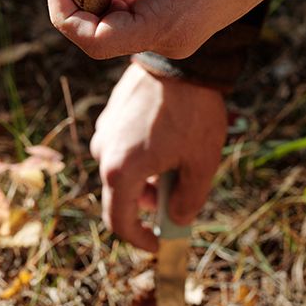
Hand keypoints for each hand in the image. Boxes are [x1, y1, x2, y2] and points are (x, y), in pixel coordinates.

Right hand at [90, 62, 227, 250]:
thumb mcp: (201, 163)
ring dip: (146, 178)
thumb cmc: (193, 113)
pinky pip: (121, 146)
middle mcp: (103, 153)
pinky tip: (168, 140)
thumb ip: (188, 201)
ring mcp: (104, 131)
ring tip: (179, 162)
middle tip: (178, 197)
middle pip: (120, 195)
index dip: (139, 240)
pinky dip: (141, 156)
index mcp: (120, 172)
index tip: (159, 244)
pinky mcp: (110, 115)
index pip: (119, 223)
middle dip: (148, 204)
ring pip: (121, 170)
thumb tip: (176, 221)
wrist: (180, 60)